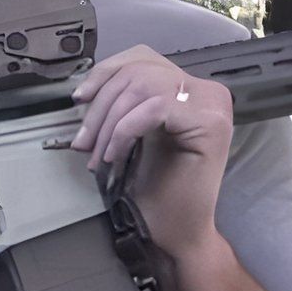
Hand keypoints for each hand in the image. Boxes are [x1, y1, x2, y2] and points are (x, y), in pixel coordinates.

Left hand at [69, 45, 232, 259]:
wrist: (179, 232)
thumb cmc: (159, 191)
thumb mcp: (135, 134)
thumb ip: (125, 103)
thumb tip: (85, 88)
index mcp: (190, 89)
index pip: (142, 58)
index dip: (105, 73)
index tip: (79, 98)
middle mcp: (206, 91)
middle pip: (139, 71)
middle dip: (100, 105)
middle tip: (82, 142)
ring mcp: (212, 105)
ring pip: (143, 86)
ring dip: (109, 122)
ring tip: (97, 154)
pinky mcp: (209, 123)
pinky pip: (153, 109)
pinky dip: (125, 131)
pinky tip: (114, 156)